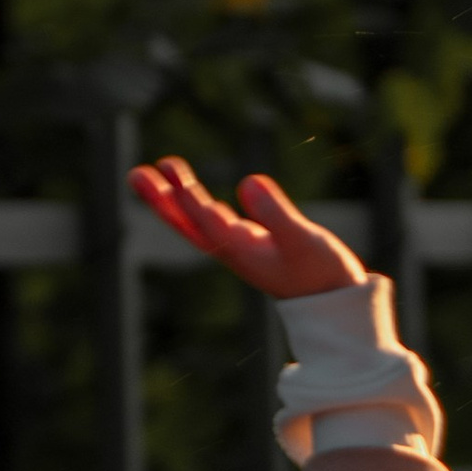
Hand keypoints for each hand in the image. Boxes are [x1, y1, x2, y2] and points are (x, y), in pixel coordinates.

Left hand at [130, 158, 368, 298]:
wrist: (335, 303)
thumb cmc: (323, 274)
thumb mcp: (305, 241)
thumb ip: (277, 213)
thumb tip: (248, 182)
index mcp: (244, 252)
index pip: (209, 223)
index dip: (191, 201)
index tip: (172, 175)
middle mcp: (234, 251)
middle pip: (189, 224)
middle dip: (163, 200)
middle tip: (136, 174)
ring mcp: (239, 249)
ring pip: (197, 222)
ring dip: (175, 197)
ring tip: (161, 167)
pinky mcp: (249, 246)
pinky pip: (212, 222)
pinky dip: (196, 204)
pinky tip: (187, 189)